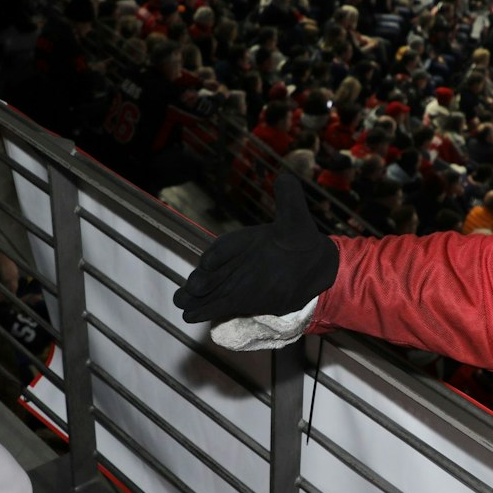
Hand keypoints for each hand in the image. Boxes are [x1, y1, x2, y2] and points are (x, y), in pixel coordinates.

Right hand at [174, 173, 338, 323]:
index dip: (217, 255)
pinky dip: (204, 309)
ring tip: (183, 303)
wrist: (309, 265)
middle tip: (194, 287)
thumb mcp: (297, 219)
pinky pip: (217, 304)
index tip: (208, 263)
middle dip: (201, 279)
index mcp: (242, 240)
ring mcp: (232, 280)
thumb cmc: (300, 239)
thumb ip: (289, 200)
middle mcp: (232, 260)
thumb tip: (285, 178)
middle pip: (210, 271)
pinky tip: (190, 315)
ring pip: (207, 289)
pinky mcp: (238, 299)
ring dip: (195, 296)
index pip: (225, 247)